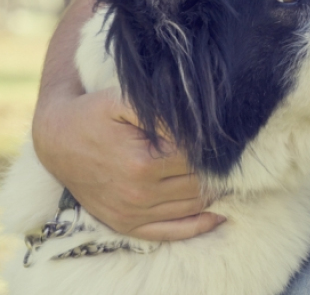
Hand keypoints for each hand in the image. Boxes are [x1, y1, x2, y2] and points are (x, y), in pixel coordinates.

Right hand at [32, 87, 224, 239]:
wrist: (56, 138)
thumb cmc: (94, 113)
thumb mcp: (124, 100)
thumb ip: (163, 112)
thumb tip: (199, 126)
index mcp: (143, 163)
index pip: (199, 159)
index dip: (215, 148)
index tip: (224, 137)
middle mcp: (138, 194)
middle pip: (200, 184)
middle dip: (219, 169)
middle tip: (231, 155)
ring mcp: (132, 213)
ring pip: (192, 207)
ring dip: (214, 193)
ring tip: (226, 174)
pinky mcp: (125, 224)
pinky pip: (171, 232)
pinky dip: (199, 224)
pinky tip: (219, 212)